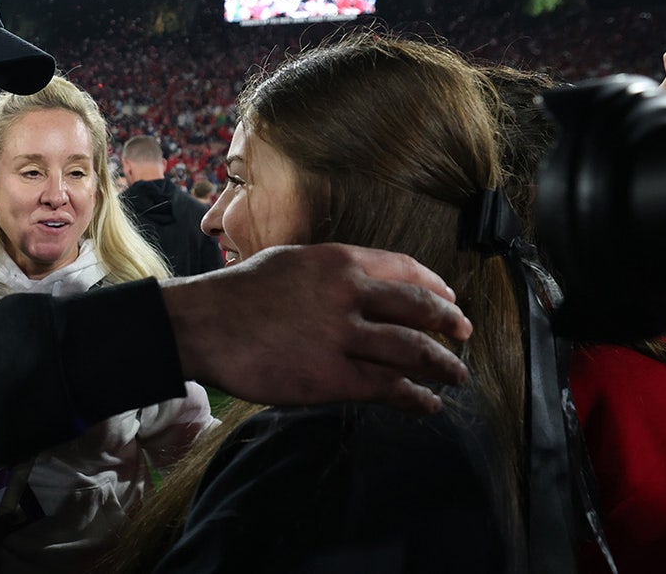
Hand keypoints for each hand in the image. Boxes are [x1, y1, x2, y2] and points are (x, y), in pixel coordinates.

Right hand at [161, 243, 471, 414]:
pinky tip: (426, 404)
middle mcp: (348, 294)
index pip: (407, 270)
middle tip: (463, 337)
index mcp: (339, 261)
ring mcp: (341, 336)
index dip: (437, 289)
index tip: (450, 301)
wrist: (202, 323)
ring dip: (443, 366)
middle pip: (420, 310)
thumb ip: (331, 271)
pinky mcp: (330, 377)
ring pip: (413, 351)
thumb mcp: (291, 261)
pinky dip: (415, 398)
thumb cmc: (239, 293)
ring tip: (456, 375)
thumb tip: (362, 283)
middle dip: (451, 326)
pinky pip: (388, 388)